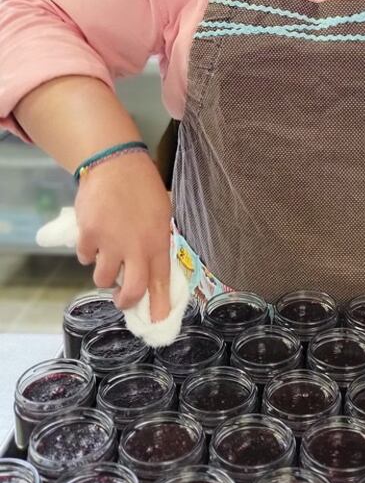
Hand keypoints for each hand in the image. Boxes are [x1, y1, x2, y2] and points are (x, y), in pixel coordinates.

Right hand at [74, 153, 171, 320]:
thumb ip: (157, 240)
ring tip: (107, 256)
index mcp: (158, 241)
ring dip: (104, 272)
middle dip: (125, 300)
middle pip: (131, 290)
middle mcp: (135, 247)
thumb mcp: (161, 213)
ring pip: (102, 277)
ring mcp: (110, 243)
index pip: (161, 281)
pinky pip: (85, 257)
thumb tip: (153, 264)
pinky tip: (94, 236)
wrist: (115, 164)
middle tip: (121, 298)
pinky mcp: (88, 236)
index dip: (159, 304)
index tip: (158, 319)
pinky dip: (88, 251)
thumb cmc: (142, 186)